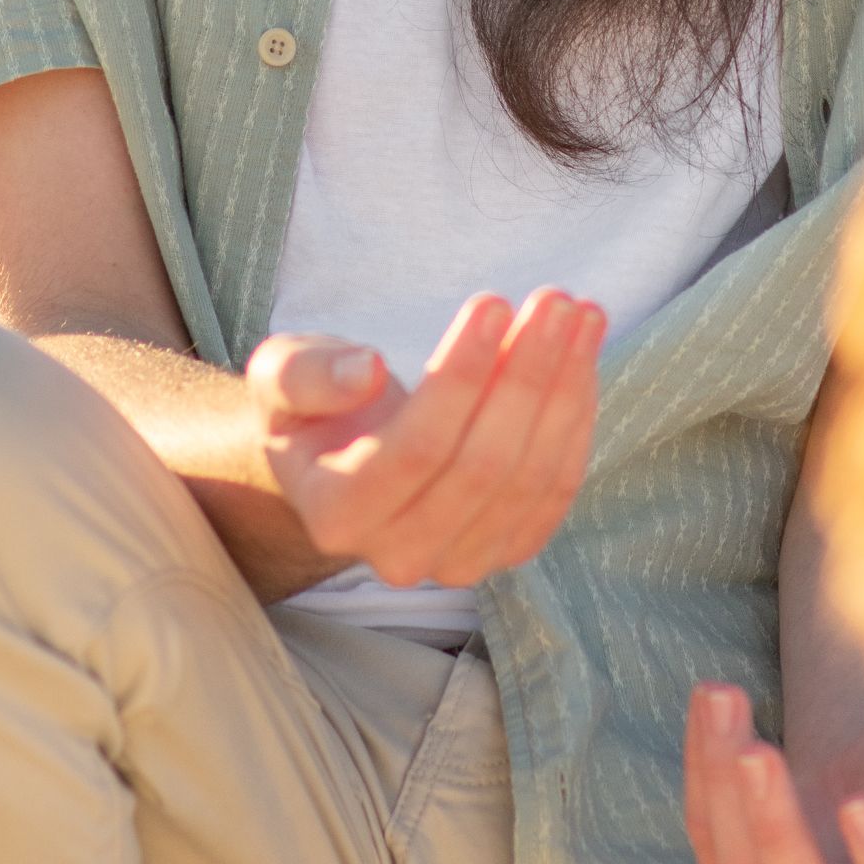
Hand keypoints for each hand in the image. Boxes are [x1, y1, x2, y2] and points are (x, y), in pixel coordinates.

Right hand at [245, 287, 604, 588]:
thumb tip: (367, 370)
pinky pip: (555, 491)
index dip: (461, 376)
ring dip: (565, 391)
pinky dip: (577, 422)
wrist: (337, 461)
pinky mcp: (505, 549)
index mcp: (337, 512)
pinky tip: (583, 360)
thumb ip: (309, 374)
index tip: (493, 302)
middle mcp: (399, 556)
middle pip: (482, 466)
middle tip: (555, 300)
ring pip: (529, 479)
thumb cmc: (309, 407)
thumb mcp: (281, 375)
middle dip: (528, 375)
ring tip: (583, 316)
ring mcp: (458, 562)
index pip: (416, 448)